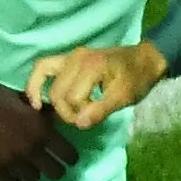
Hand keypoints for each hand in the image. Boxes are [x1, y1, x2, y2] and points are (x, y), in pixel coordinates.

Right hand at [0, 65, 79, 180]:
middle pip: (55, 174)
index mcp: (42, 130)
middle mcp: (30, 148)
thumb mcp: (29, 101)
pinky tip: (10, 174)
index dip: (69, 158)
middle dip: (53, 169)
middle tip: (47, 165)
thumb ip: (46, 115)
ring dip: (31, 174)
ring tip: (25, 167)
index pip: (69, 156)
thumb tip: (64, 121)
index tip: (66, 158)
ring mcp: (10, 160)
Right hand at [24, 41, 169, 128]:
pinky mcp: (66, 59)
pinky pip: (42, 68)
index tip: (94, 119)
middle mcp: (75, 58)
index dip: (81, 114)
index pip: (73, 99)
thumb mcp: (124, 97)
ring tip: (58, 114)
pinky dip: (35, 83)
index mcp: (91, 66)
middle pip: (57, 93)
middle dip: (67, 112)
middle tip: (83, 120)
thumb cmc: (137, 78)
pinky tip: (35, 101)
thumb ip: (102, 110)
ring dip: (52, 101)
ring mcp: (69, 56)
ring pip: (46, 81)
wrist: (145, 60)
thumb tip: (79, 123)